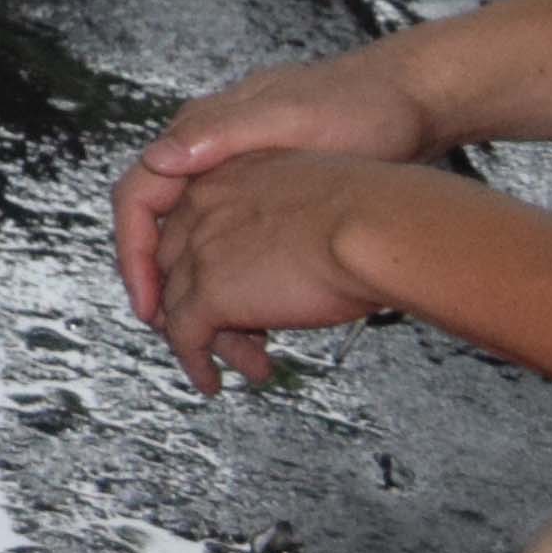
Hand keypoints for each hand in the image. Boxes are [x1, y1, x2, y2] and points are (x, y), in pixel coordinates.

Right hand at [116, 47, 441, 333]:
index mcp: (202, 138)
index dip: (134, 257)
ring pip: (205, 256)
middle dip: (176, 300)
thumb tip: (158, 159)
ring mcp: (243, 184)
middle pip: (167, 239)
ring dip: (216, 307)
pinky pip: (241, 260)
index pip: (139, 200)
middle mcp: (211, 164)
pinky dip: (248, 297)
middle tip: (200, 351)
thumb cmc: (359, 107)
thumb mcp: (289, 116)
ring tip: (248, 353)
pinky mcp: (276, 206)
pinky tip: (272, 324)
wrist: (415, 105)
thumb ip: (220, 133)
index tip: (149, 306)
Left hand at [140, 148, 444, 392]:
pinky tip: (212, 380)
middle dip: (201, 301)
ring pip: (178, 302)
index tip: (220, 284)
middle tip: (233, 330)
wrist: (377, 227)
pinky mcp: (211, 292)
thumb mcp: (315, 194)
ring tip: (245, 364)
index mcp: (226, 172)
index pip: (187, 219)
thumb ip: (287, 213)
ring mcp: (200, 248)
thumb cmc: (372, 211)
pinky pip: (186, 335)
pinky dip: (195, 361)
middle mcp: (201, 204)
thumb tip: (302, 243)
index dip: (200, 258)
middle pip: (174, 262)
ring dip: (211, 340)